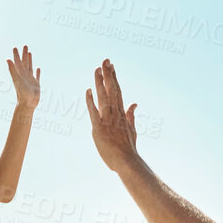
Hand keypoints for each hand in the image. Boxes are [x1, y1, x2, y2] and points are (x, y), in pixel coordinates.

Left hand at [6, 46, 39, 110]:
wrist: (27, 104)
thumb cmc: (22, 93)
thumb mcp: (17, 79)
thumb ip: (12, 69)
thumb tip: (7, 59)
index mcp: (19, 74)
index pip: (17, 62)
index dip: (16, 55)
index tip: (15, 47)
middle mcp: (24, 75)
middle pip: (24, 62)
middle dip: (24, 54)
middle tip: (25, 46)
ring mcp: (30, 80)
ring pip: (30, 67)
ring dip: (30, 60)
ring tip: (30, 53)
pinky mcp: (36, 84)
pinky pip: (37, 76)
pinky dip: (37, 72)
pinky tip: (38, 68)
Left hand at [85, 58, 139, 172]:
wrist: (126, 161)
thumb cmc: (128, 148)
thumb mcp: (132, 129)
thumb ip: (131, 115)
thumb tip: (134, 103)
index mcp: (122, 114)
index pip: (118, 91)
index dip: (114, 78)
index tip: (111, 67)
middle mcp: (115, 114)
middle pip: (112, 90)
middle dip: (108, 75)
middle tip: (105, 60)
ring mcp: (107, 120)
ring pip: (103, 97)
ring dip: (100, 82)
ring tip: (97, 69)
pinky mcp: (99, 128)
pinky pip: (94, 112)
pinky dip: (90, 101)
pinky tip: (88, 90)